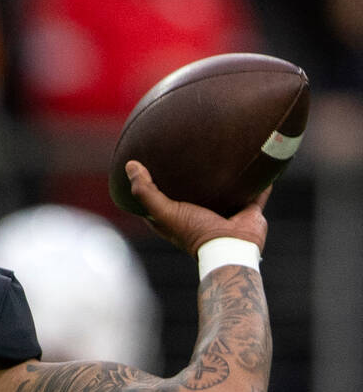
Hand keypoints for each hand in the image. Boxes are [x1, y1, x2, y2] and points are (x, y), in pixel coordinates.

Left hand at [126, 161, 269, 256]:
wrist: (231, 246)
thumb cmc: (194, 231)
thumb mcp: (163, 211)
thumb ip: (145, 191)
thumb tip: (130, 165)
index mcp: (177, 215)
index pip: (160, 195)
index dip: (154, 179)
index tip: (150, 158)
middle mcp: (200, 212)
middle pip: (194, 188)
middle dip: (193, 171)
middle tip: (189, 145)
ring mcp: (225, 210)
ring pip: (226, 186)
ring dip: (227, 173)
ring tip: (226, 148)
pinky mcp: (247, 208)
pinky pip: (255, 189)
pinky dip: (259, 178)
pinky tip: (260, 158)